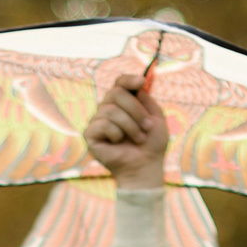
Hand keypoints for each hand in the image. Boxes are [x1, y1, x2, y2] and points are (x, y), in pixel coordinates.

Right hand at [83, 72, 169, 190]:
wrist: (146, 166)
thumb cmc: (151, 144)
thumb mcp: (156, 118)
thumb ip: (147, 100)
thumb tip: (137, 87)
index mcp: (123, 103)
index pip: (120, 83)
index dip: (129, 79)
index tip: (142, 82)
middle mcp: (108, 109)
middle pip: (115, 93)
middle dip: (135, 109)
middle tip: (147, 126)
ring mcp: (98, 122)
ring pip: (110, 110)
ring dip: (130, 125)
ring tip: (138, 138)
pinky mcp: (90, 135)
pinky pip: (102, 124)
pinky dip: (116, 133)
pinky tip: (119, 143)